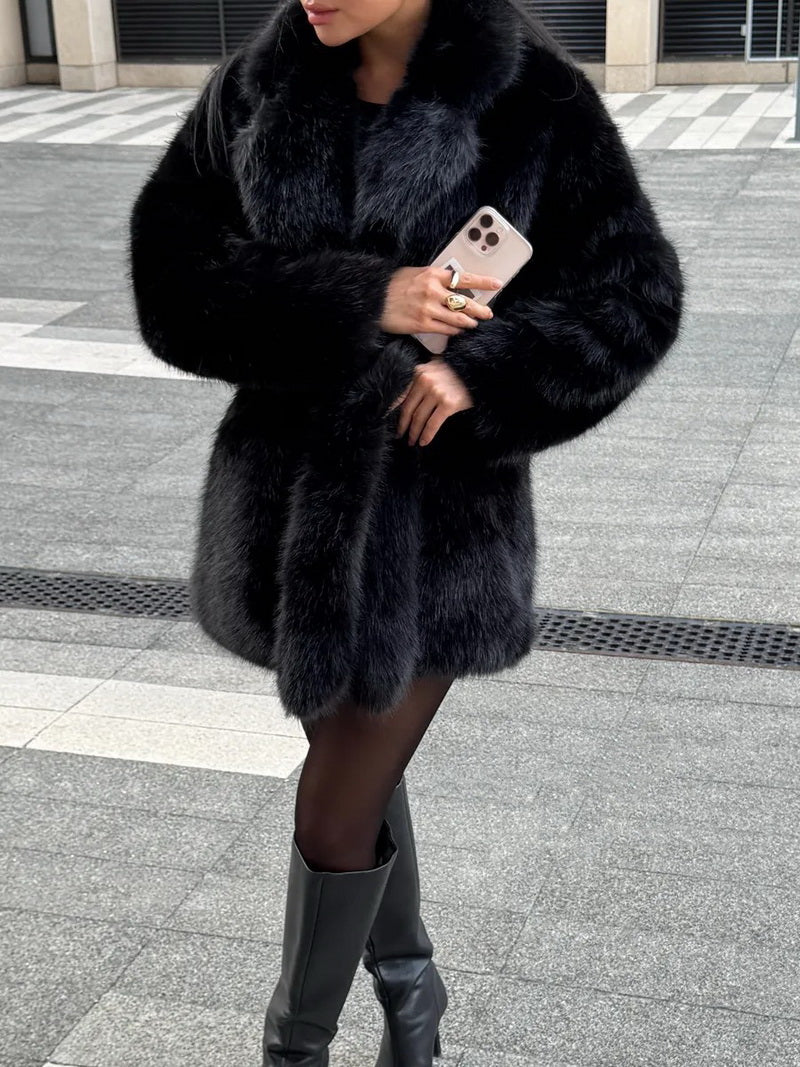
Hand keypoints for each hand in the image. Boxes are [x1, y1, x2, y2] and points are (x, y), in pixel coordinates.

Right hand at [379, 266, 501, 335]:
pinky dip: (455, 331)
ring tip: (474, 324)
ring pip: (458, 319)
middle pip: (465, 302)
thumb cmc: (392, 286)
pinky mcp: (422, 324)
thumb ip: (434, 278)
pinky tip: (459, 331)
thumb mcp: (414, 273)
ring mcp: (428, 309)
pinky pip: (446, 330)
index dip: (483, 282)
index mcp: (432, 274)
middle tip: (488, 313)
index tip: (496, 284)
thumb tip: (451, 283)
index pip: (464, 278)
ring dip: (469, 322)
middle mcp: (433, 291)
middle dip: (480, 309)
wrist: (373, 300)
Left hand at [390, 357, 473, 446]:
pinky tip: (423, 442)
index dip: (393, 411)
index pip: (401, 395)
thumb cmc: (458, 372)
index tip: (388, 421)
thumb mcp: (436, 368)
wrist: (481, 371)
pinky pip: (433, 424)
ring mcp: (437, 392)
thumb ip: (422, 378)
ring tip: (411, 441)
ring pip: (419, 418)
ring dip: (413, 433)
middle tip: (400, 436)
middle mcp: (425, 380)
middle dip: (403, 426)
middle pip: (408, 409)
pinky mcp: (449, 403)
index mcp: (419, 372)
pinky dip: (426, 435)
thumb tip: (405, 398)